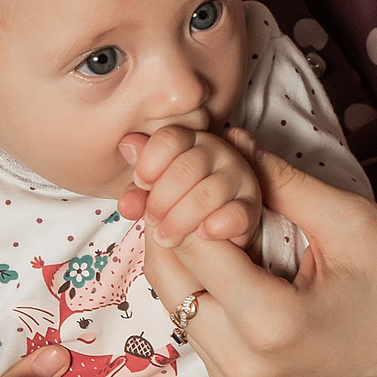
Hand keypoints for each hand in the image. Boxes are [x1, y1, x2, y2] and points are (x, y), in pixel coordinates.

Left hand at [118, 125, 261, 246]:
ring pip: (207, 193)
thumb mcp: (153, 194)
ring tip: (167, 238)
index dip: (150, 163)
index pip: (170, 138)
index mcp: (188, 141)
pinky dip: (216, 227)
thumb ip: (139, 181)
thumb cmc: (178, 207)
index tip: (141, 184)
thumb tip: (126, 147)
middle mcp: (216, 152)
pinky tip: (202, 234)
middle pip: (186, 168)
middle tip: (152, 221)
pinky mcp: (251, 207)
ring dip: (181, 220)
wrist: (215, 237)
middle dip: (162, 199)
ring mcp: (238, 178)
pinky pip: (235, 214)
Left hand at [138, 149, 376, 376]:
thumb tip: (224, 138)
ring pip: (171, 296)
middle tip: (196, 177)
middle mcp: (241, 363)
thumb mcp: (347, 220)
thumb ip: (278, 179)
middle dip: (173, 215)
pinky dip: (197, 278)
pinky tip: (225, 249)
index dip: (191, 190)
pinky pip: (191, 320)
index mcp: (270, 324)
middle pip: (167, 271)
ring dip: (181, 247)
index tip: (208, 158)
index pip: (192, 240)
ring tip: (213, 210)